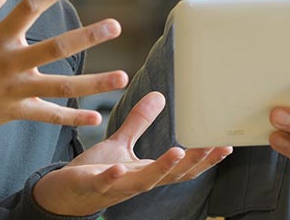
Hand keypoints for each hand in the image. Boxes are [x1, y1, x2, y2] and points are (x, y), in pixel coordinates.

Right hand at [0, 0, 127, 132]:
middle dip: (86, 38)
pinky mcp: (16, 111)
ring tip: (123, 77)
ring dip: (93, 83)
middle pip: (54, 49)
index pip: (29, 9)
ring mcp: (15, 89)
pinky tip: (96, 117)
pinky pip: (48, 116)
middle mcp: (10, 63)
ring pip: (60, 87)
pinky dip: (72, 118)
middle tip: (115, 26)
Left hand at [32, 92, 232, 216]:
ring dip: (162, 168)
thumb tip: (160, 96)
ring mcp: (115, 186)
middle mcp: (136, 181)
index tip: (226, 145)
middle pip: (171, 175)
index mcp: (146, 171)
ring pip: (144, 181)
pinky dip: (113, 177)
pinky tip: (120, 168)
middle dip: (194, 162)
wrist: (63, 194)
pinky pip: (104, 183)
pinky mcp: (91, 185)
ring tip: (179, 152)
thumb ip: (140, 123)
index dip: (205, 159)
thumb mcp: (121, 144)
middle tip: (215, 146)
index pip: (181, 168)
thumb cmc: (95, 171)